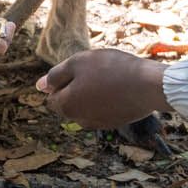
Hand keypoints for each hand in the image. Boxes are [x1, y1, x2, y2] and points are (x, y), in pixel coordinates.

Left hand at [38, 49, 166, 129]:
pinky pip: (102, 110)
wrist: (149, 86)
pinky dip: (106, 100)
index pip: (52, 97)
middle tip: (95, 72)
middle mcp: (79, 120)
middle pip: (69, 103)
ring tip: (109, 78)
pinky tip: (119, 87)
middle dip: (76, 88)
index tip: (80, 70)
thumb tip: (39, 86)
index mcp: (67, 106)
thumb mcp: (78, 63)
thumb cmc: (111, 69)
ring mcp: (98, 124)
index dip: (62, 81)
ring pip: (86, 106)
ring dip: (91, 94)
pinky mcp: (114, 123)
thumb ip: (56, 75)